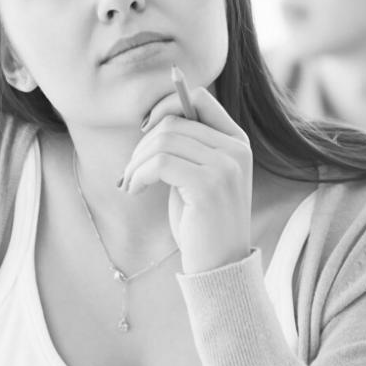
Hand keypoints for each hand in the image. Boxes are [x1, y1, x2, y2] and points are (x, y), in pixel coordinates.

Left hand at [123, 82, 252, 274]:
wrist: (219, 266)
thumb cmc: (201, 223)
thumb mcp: (197, 177)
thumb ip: (187, 147)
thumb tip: (153, 119)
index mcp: (237, 142)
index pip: (199, 98)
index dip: (165, 106)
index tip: (144, 130)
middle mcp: (236, 149)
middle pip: (173, 122)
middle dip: (141, 145)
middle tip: (129, 173)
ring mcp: (226, 166)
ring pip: (163, 141)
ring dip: (135, 162)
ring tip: (128, 183)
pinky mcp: (209, 185)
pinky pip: (159, 163)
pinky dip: (138, 175)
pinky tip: (133, 190)